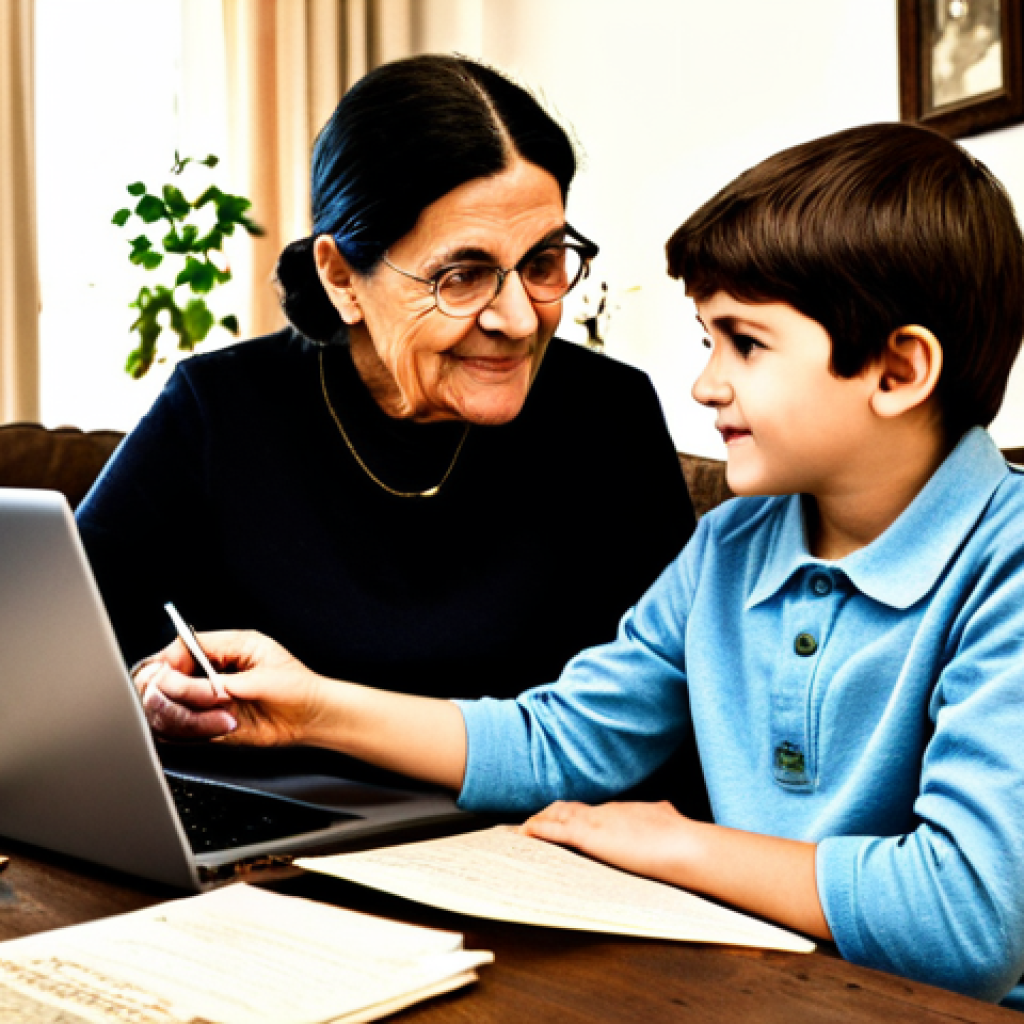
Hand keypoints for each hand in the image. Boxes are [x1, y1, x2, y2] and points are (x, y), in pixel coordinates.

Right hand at [134, 631, 326, 746]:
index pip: (180, 649)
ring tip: (226, 717)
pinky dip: (194, 732)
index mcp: (226, 647)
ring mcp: (206, 698)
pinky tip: (223, 727)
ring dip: (191, 716)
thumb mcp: (261, 677)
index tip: (170, 678)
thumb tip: (182, 684)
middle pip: (164, 679)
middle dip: (177, 693)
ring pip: (168, 708)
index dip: (171, 665)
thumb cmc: (298, 687)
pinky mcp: (207, 723)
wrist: (312, 716)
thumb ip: (218, 683)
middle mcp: (211, 671)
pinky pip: (180, 731)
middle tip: (204, 701)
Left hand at [525, 800, 830, 939]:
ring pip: (558, 815)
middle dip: (549, 814)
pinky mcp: (591, 836)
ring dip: (539, 821)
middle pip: (569, 808)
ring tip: (523, 830)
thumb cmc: (682, 840)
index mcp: (624, 810)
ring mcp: (598, 822)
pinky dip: (538, 830)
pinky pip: (556, 830)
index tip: (558, 817)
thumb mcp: (668, 821)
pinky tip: (526, 833)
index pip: (590, 809)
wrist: (687, 846)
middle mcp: (607, 811)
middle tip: (531, 822)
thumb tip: (667, 813)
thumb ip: (661, 818)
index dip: (570, 813)